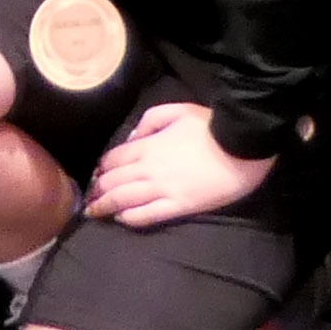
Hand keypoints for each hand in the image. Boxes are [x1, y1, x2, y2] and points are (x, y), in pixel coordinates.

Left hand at [84, 97, 275, 228]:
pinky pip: (147, 215)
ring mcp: (163, 189)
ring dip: (105, 206)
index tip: (95, 175)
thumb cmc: (211, 126)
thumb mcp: (176, 111)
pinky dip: (130, 218)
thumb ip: (149, 121)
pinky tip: (121, 219)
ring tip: (94, 213)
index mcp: (148, 145)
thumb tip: (132, 137)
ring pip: (123, 200)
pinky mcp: (179, 206)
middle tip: (88, 199)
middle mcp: (149, 169)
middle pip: (113, 181)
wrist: (241, 147)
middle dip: (97, 190)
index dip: (101, 168)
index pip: (113, 159)